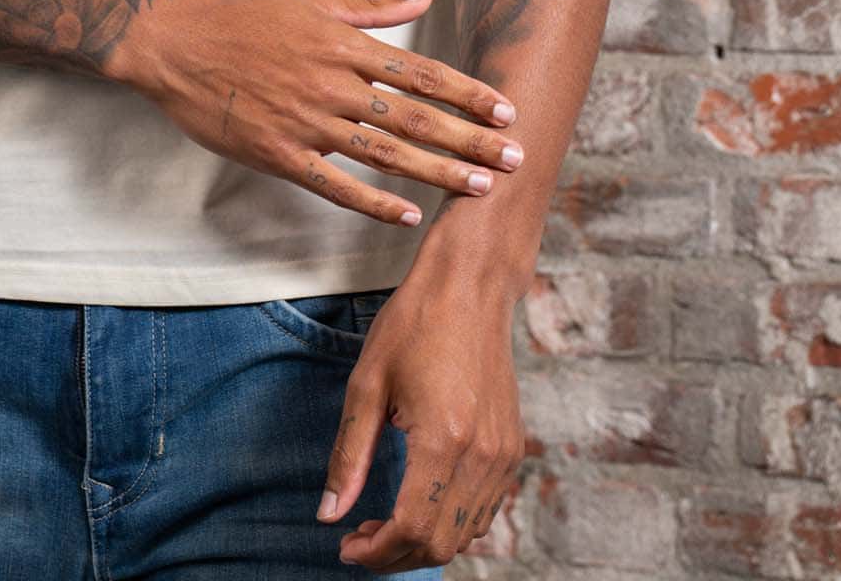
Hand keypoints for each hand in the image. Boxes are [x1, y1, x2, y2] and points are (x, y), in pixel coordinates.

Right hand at [111, 0, 523, 227]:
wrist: (172, 39)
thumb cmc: (238, 9)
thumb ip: (368, 4)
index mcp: (342, 44)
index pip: (420, 72)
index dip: (467, 93)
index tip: (506, 110)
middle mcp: (332, 84)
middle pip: (415, 117)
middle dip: (471, 139)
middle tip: (516, 158)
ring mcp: (306, 122)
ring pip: (385, 153)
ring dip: (438, 171)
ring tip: (481, 187)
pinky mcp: (279, 154)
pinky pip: (335, 185)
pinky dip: (374, 203)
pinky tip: (408, 217)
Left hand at [318, 266, 526, 569]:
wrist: (470, 286)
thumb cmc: (415, 323)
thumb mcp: (367, 383)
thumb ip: (349, 455)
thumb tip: (330, 514)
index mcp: (443, 440)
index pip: (411, 529)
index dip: (376, 552)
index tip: (347, 548)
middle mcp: (481, 456)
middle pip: (441, 542)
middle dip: (396, 554)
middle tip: (359, 539)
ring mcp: (503, 455)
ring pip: (465, 534)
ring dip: (423, 541)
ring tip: (383, 522)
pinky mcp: (511, 448)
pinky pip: (484, 509)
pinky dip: (451, 521)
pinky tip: (419, 500)